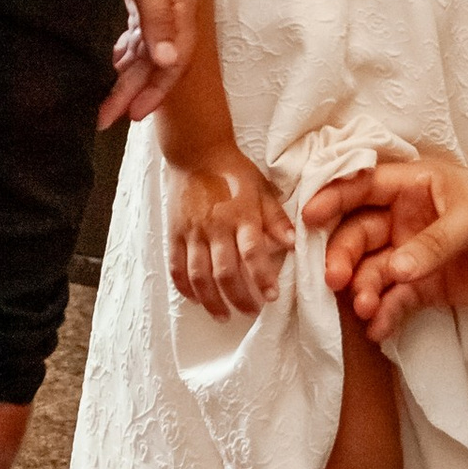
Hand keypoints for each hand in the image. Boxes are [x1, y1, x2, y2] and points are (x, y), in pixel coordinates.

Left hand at [102, 0, 196, 129]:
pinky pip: (135, 34)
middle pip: (155, 62)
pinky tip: (106, 62)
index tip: (130, 117)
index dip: (153, 92)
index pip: (172, 62)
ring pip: (144, 51)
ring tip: (102, 101)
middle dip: (131, 93)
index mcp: (181, 5)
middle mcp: (173, 7)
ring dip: (126, 77)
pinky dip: (122, 53)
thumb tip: (168, 63)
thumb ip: (157, 18)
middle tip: (102, 119)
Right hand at [168, 146, 294, 318]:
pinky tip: (197, 299)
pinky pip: (176, 266)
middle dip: (239, 298)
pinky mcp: (174, 233)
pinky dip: (185, 288)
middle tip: (251, 312)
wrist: (196, 152)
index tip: (272, 296)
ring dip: (211, 300)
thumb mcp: (262, 189)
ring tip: (224, 315)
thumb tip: (293, 243)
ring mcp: (192, 231)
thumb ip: (276, 218)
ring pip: (198, 275)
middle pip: (225, 272)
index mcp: (241, 215)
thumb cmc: (234, 172)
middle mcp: (215, 226)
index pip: (253, 253)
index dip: (263, 278)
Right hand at [308, 157, 467, 339]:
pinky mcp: (426, 287)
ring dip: (363, 289)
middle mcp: (407, 217)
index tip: (310, 217)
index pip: (365, 185)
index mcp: (416, 184)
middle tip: (336, 280)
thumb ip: (435, 241)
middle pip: (360, 233)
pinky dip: (385, 314)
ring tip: (366, 309)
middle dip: (344, 255)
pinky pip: (396, 300)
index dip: (335, 196)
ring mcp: (414, 253)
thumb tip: (395, 268)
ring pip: (373, 270)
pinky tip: (379, 328)